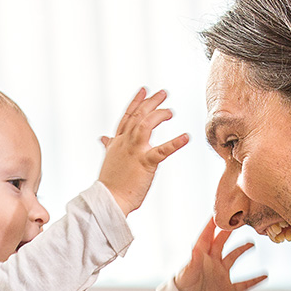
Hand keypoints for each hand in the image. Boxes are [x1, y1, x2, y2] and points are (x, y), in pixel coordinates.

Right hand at [98, 88, 189, 213]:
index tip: (145, 90)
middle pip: (138, 116)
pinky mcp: (145, 163)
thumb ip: (110, 145)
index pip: (127, 116)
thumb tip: (104, 138)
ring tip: (171, 111)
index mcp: (118, 142)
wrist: (108, 200)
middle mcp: (125, 142)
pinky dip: (174, 143)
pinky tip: (186, 137)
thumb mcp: (109, 159)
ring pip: (145, 125)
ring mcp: (134, 151)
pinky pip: (162, 151)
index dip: (136, 102)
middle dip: (151, 103)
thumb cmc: (110, 183)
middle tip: (163, 93)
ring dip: (159, 115)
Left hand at [175, 218, 267, 290]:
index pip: (207, 236)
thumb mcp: (187, 276)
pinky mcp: (227, 290)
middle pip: (221, 243)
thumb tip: (196, 248)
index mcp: (200, 258)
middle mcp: (211, 264)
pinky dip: (255, 280)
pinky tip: (266, 275)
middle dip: (229, 230)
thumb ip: (193, 262)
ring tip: (252, 243)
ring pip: (233, 258)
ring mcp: (220, 276)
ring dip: (242, 250)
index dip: (212, 224)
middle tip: (240, 219)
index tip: (219, 211)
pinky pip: (244, 284)